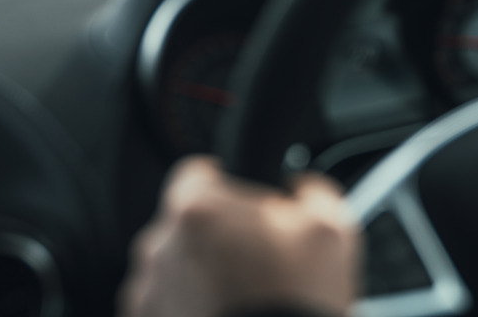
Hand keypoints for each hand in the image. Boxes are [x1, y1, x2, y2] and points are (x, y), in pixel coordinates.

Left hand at [118, 155, 360, 316]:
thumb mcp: (330, 228)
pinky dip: (185, 309)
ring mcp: (147, 292)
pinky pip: (163, 305)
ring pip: (172, 267)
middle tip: (251, 259)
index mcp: (197, 209)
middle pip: (185, 224)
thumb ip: (310, 189)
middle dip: (214, 236)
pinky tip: (222, 316)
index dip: (224, 184)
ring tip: (239, 297)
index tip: (238, 202)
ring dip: (197, 274)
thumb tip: (301, 185)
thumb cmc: (296, 305)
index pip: (196, 173)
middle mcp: (160, 247)